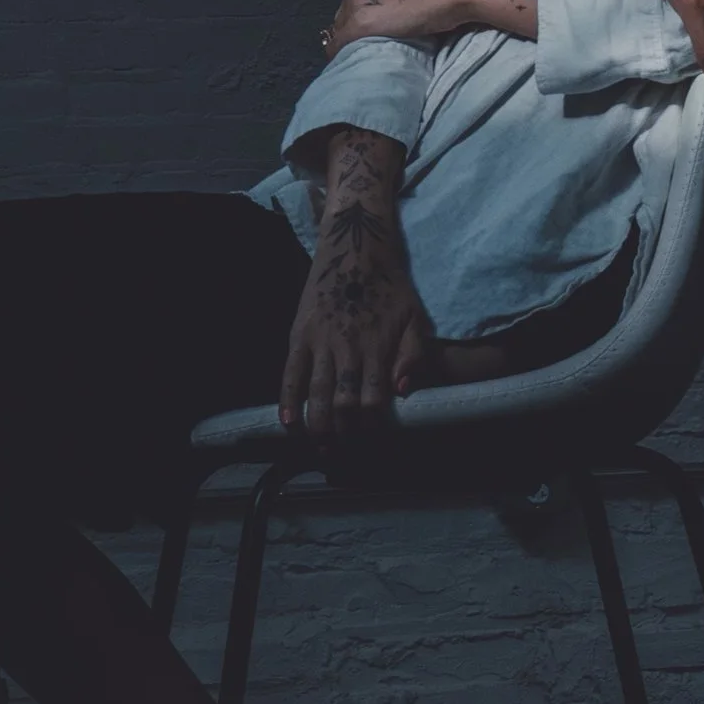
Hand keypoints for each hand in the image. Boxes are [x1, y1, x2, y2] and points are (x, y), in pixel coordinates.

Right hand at [278, 212, 435, 440]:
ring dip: (318, 427)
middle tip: (344, 456)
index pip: (374, 402)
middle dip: (344, 436)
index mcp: (378, 347)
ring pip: (316, 395)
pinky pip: (290, 373)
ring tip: (321, 449)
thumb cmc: (391, 286)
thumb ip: (413, 355)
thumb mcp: (415, 318)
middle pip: (343, 404)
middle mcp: (348, 349)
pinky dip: (288, 401)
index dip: (372, 429)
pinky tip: (289, 424)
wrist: (357, 246)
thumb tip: (402, 391)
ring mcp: (320, 342)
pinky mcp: (299, 334)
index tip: (373, 447)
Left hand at [323, 0, 492, 54]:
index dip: (354, 21)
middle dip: (349, 32)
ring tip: (357, 57)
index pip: (350, 4)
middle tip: (363, 47)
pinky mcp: (361, 23)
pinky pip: (341, 43)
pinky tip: (345, 63)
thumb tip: (389, 6)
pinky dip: (340, 54)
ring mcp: (357, 3)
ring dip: (347, 43)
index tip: (363, 35)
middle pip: (342, 16)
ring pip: (339, 30)